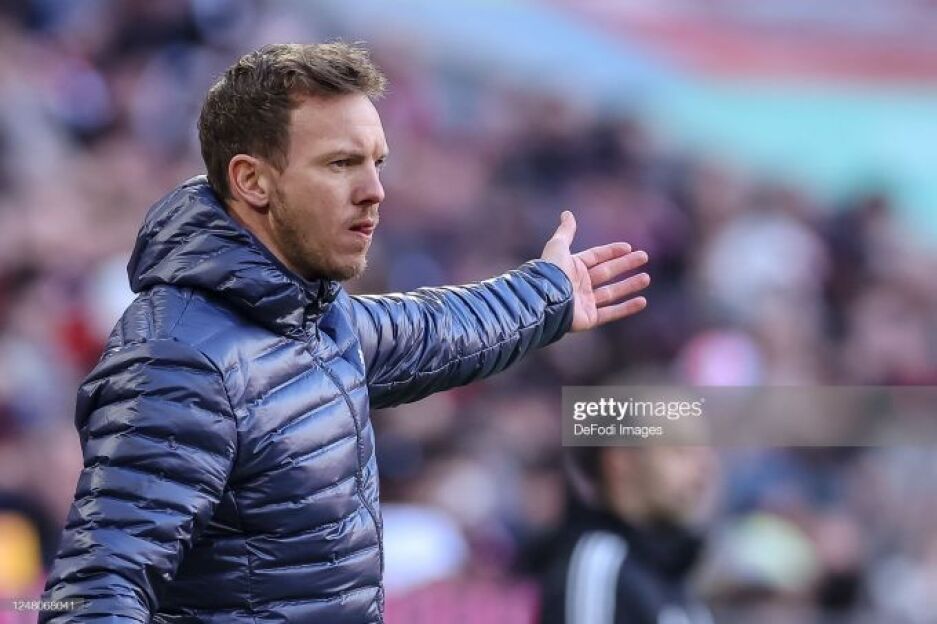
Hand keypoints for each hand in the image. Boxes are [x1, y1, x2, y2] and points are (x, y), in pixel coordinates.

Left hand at [541, 211, 648, 331]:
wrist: (545, 298)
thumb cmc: (550, 271)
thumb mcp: (558, 246)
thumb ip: (565, 231)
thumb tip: (567, 213)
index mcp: (573, 267)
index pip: (596, 257)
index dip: (612, 251)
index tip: (628, 247)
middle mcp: (579, 284)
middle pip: (607, 272)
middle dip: (626, 264)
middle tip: (644, 256)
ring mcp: (584, 301)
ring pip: (612, 292)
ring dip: (630, 285)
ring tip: (646, 278)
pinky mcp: (589, 318)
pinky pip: (611, 312)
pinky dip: (627, 308)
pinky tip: (642, 301)